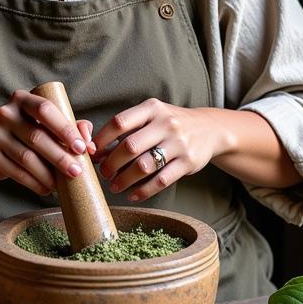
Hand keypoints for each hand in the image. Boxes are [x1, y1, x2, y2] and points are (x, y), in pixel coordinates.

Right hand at [0, 90, 95, 196]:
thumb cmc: (25, 130)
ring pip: (27, 158)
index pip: (45, 110)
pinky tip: (46, 189)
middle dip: (60, 157)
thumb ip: (70, 126)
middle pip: (37, 137)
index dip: (65, 129)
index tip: (81, 148)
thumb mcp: (44, 122)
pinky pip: (17, 173)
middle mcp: (6, 113)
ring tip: (62, 184)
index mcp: (21, 99)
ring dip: (48, 175)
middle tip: (77, 171)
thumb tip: (90, 144)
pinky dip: (35, 183)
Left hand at [92, 99, 219, 201]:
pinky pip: (161, 180)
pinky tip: (133, 194)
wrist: (209, 129)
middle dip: (111, 163)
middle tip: (104, 173)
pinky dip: (143, 191)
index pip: (120, 122)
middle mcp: (166, 123)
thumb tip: (96, 150)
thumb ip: (127, 128)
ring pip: (144, 166)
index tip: (93, 152)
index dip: (102, 139)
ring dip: (124, 180)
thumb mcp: (152, 116)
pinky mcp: (188, 162)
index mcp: (152, 109)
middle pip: (129, 146)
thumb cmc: (170, 124)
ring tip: (115, 186)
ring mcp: (179, 143)